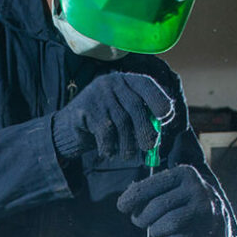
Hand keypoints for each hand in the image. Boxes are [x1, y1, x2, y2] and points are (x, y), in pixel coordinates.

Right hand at [50, 73, 175, 164]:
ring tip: (127, 155)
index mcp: (126, 81)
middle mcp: (112, 83)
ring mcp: (98, 94)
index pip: (146, 84)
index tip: (165, 116)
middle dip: (145, 129)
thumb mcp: (126, 116)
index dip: (158, 99)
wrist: (71, 128)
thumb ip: (145, 118)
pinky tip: (109, 152)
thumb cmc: (106, 123)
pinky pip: (105, 131)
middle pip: (135, 106)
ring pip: (121, 121)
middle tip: (148, 147)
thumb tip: (163, 127)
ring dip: (127, 143)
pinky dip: (110, 146)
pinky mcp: (85, 108)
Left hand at [117, 166, 222, 236]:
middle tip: (138, 221)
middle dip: (142, 217)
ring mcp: (202, 208)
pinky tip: (164, 235)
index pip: (151, 186)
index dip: (132, 197)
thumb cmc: (178, 196)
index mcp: (183, 173)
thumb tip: (126, 203)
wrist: (211, 207)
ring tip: (152, 229)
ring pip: (168, 223)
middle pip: (157, 206)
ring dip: (154, 230)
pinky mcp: (204, 227)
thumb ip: (149, 189)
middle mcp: (195, 188)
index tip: (122, 206)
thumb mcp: (168, 185)